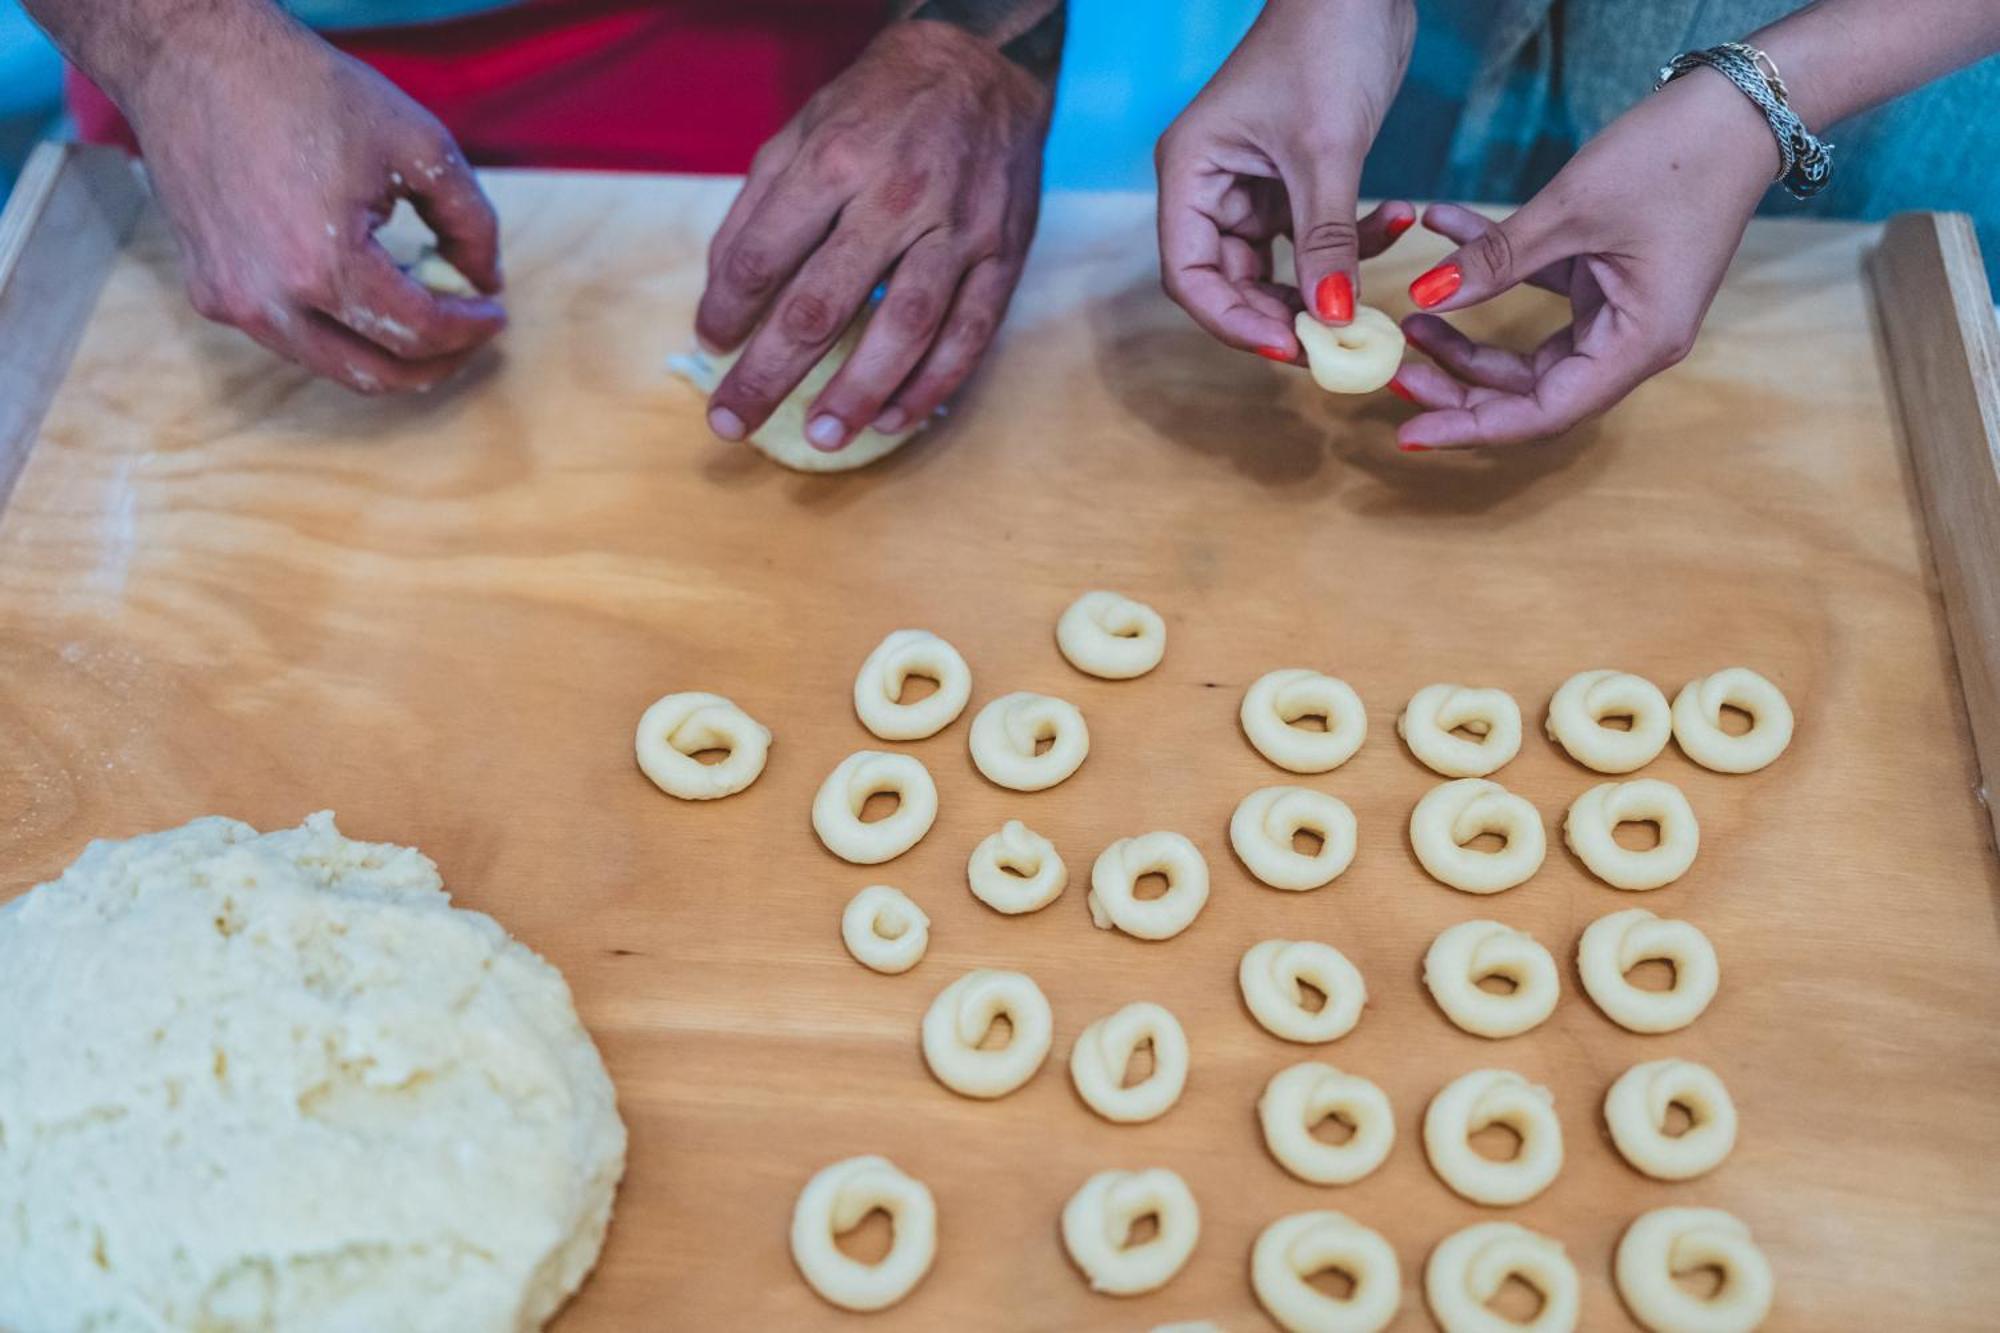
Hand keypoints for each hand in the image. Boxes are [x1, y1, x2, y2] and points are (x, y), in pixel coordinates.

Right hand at [125, 9, 504, 393]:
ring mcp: (231, 303)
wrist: (191, 57)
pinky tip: (368, 295)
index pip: (419, 333)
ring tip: (427, 315)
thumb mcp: (419, 144)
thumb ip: (471, 221)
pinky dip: (340, 333)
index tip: (495, 311)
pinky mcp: (210, 293)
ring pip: (332, 366)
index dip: (470, 329)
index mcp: (322, 266)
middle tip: (469, 334)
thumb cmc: (306, 90)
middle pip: (377, 375)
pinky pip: (291, 339)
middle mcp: (268, 301)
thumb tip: (487, 281)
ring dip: (388, 354)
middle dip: (438, 363)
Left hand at [696, 20, 1050, 449]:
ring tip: (821, 438)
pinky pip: (969, 334)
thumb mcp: (802, 130)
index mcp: (833, 162)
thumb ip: (758, 210)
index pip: (763, 256)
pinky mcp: (1003, 255)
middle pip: (821, 305)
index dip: (727, 309)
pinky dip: (932, 384)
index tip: (711, 343)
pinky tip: (895, 418)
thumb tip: (722, 297)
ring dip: (858, 392)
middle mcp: (895, 199)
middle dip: (769, 373)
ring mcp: (956, 230)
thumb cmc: (879, 107)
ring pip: (904, 328)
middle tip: (732, 421)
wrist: (984, 68)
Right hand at [1156, 0, 1416, 361]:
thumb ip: (1325, 239)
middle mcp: (1210, 185)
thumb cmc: (1326, 42)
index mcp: (1190, 173)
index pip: (1190, 274)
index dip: (1231, 321)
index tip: (1287, 347)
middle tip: (1338, 345)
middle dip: (1284, 313)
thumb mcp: (1327, 150)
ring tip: (1372, 302)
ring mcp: (1251, 185)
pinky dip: (1354, 240)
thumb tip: (1331, 318)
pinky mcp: (1293, 180)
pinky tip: (1399, 218)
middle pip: (1230, 282)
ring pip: (1277, 267)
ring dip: (1325, 285)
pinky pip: (1315, 236)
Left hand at [1392, 70, 1778, 449]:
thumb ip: (1496, 259)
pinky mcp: (1606, 278)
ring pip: (1526, 354)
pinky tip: (1443, 232)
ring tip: (1410, 318)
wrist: (1740, 106)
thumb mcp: (1571, 211)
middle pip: (1530, 391)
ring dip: (1466, 336)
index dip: (1472, 427)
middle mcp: (1631, 342)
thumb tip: (1424, 298)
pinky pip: (1536, 292)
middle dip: (1459, 385)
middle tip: (1396, 372)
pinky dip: (1492, 271)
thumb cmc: (1676, 158)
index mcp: (1637, 345)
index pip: (1542, 413)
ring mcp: (1619, 312)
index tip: (1409, 433)